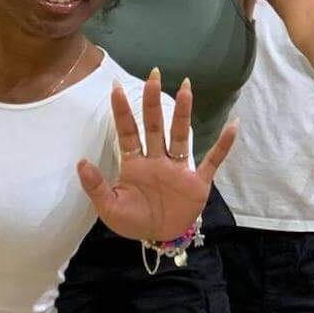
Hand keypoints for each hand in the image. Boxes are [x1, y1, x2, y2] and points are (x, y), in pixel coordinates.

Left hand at [78, 71, 236, 240]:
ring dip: (183, 113)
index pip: (127, 132)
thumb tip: (81, 162)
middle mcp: (157, 160)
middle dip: (153, 101)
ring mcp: (178, 169)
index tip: (116, 87)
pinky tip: (233, 126)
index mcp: (134, 164)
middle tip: (154, 75)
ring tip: (186, 88)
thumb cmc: (133, 221)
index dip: (122, 111)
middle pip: (154, 125)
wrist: (159, 237)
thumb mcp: (108, 207)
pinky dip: (223, 144)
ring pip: (181, 135)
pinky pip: (212, 160)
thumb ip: (96, 186)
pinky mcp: (198, 181)